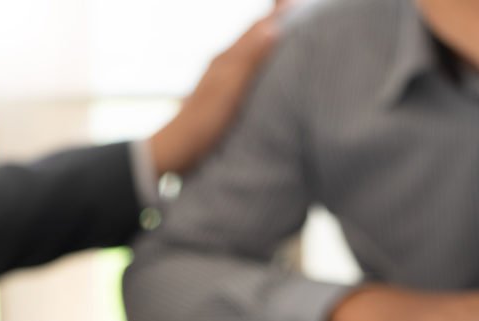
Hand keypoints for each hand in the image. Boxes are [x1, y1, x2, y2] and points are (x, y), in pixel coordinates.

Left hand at [149, 3, 288, 175]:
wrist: (178, 149)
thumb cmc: (203, 122)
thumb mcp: (230, 88)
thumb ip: (250, 58)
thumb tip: (273, 28)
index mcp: (227, 58)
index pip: (257, 29)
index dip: (279, 16)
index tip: (300, 6)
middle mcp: (223, 63)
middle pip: (253, 36)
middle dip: (275, 24)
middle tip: (297, 14)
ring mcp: (221, 79)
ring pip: (249, 52)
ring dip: (268, 42)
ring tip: (287, 36)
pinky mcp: (221, 96)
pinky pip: (245, 70)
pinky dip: (260, 63)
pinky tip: (265, 71)